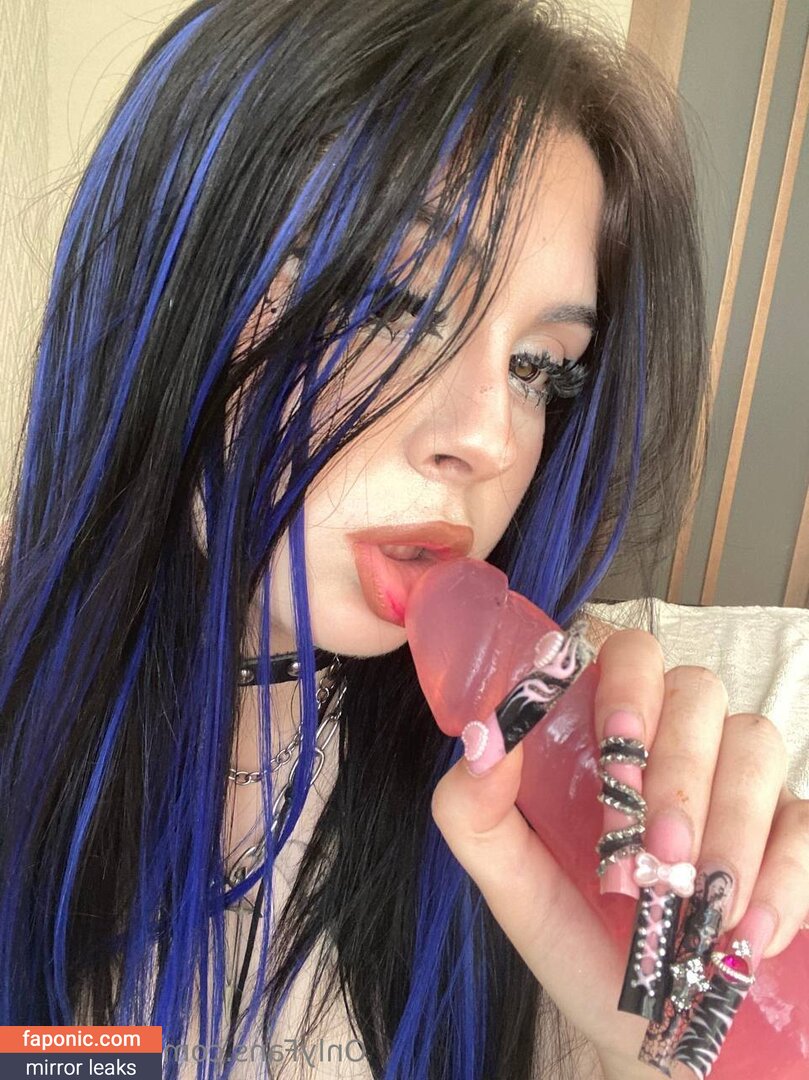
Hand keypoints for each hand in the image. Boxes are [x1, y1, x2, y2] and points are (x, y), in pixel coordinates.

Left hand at [430, 629, 808, 1075]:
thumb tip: (483, 733)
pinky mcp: (793, 835)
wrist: (643, 1026)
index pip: (627, 656)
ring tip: (699, 904)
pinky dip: (783, 877)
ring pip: (757, 743)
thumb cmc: (572, 937)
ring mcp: (740, 784)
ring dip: (730, 823)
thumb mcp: (509, 883)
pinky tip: (745, 936)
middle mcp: (677, 742)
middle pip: (698, 693)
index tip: (618, 736)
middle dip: (678, 770)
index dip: (628, 681)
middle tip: (657, 852)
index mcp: (603, 736)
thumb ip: (474, 808)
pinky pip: (805, 822)